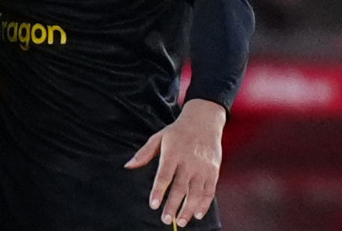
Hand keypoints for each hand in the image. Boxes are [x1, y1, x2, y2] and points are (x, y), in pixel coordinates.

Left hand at [125, 98, 224, 227]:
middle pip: (180, 187)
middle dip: (173, 205)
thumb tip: (127, 166)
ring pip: (196, 192)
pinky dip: (204, 204)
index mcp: (173, 153)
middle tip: (165, 219)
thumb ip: (144, 153)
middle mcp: (188, 161)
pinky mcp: (213, 171)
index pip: (164, 175)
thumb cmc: (177, 132)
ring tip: (180, 221)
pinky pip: (210, 190)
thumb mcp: (158, 137)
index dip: (158, 191)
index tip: (153, 205)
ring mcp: (202, 167)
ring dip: (189, 208)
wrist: (203, 121)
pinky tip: (197, 215)